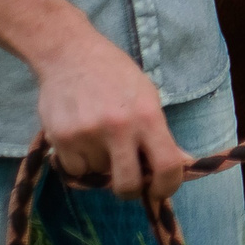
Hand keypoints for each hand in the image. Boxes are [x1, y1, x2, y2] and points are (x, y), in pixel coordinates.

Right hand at [30, 23, 192, 201]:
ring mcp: (87, 135)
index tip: (160, 191)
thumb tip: (184, 164)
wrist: (70, 54)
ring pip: (98, 176)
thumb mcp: (148, 97)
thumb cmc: (115, 74)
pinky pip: (74, 170)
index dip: (167, 186)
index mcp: (148, 116)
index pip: (167, 165)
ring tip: (99, 139)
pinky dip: (79, 162)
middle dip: (130, 190)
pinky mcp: (60, 139)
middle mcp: (119, 128)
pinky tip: (81, 139)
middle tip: (127, 180)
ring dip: (101, 167)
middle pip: (127, 184)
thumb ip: (162, 133)